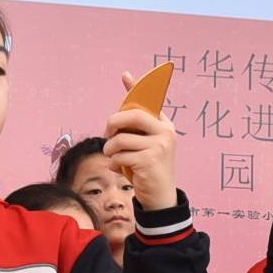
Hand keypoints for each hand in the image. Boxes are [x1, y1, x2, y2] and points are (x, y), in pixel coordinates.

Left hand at [103, 73, 180, 211]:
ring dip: (110, 150)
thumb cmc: (149, 168)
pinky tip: (119, 170)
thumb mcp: (146, 146)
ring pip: (120, 139)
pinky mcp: (149, 161)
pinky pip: (119, 155)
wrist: (161, 197)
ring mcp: (159, 146)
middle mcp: (165, 132)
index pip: (149, 100)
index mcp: (165, 125)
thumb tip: (120, 113)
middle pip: (131, 115)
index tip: (125, 75)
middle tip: (107, 135)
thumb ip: (135, 130)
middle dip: (112, 124)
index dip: (136, 87)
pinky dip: (113, 164)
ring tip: (113, 157)